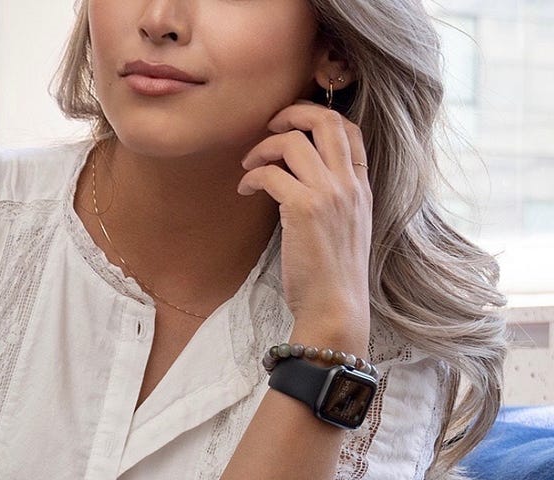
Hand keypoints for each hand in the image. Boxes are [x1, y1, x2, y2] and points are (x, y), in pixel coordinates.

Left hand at [237, 101, 372, 349]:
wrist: (336, 308)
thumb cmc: (333, 272)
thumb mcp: (346, 225)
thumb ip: (334, 195)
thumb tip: (298, 171)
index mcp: (363, 186)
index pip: (350, 129)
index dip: (318, 115)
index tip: (290, 126)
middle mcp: (350, 184)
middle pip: (327, 120)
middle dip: (291, 113)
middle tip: (268, 127)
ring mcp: (330, 194)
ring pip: (293, 141)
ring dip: (262, 147)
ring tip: (249, 166)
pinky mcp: (304, 209)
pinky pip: (271, 173)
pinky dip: (251, 176)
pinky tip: (245, 190)